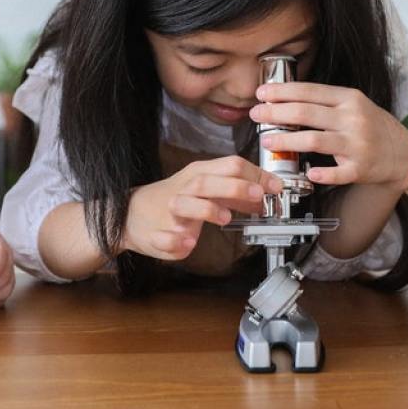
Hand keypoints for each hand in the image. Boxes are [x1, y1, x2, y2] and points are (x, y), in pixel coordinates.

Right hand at [124, 155, 282, 260]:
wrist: (132, 213)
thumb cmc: (176, 198)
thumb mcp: (207, 188)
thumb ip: (236, 192)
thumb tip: (265, 194)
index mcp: (199, 174)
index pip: (229, 165)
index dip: (255, 175)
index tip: (275, 187)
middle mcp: (185, 189)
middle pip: (208, 181)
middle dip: (235, 187)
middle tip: (258, 195)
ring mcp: (169, 211)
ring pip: (186, 203)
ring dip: (207, 209)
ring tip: (225, 218)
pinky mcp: (157, 234)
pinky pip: (166, 237)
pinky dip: (177, 240)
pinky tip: (187, 242)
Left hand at [251, 82, 407, 188]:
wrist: (400, 150)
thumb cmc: (367, 124)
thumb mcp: (350, 104)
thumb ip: (322, 101)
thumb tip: (283, 99)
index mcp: (348, 98)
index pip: (309, 91)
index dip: (281, 92)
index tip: (260, 93)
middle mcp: (353, 119)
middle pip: (306, 113)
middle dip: (276, 113)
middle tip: (256, 115)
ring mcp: (357, 144)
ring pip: (314, 141)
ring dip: (286, 140)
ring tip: (267, 141)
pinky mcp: (361, 168)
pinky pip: (338, 173)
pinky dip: (322, 174)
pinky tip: (308, 174)